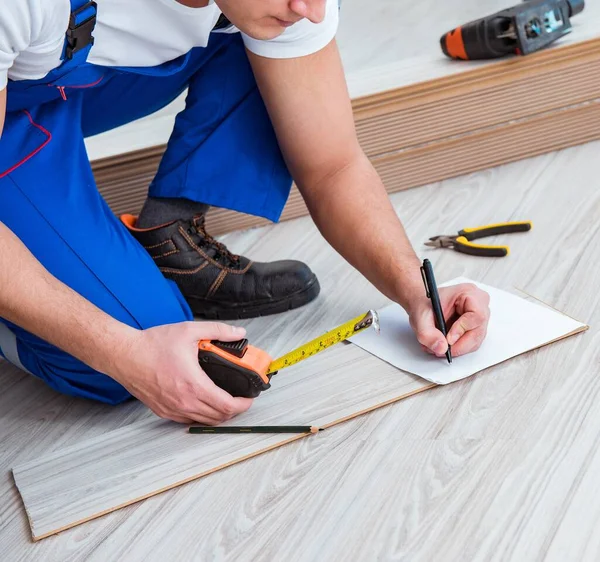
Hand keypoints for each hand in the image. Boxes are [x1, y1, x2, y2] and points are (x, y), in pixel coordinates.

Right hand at [112, 321, 252, 424]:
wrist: (124, 355)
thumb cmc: (151, 345)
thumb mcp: (189, 331)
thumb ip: (218, 331)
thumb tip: (238, 333)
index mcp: (193, 385)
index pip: (227, 405)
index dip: (244, 404)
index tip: (249, 397)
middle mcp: (183, 402)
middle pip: (219, 417)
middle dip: (235, 409)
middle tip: (241, 397)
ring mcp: (173, 409)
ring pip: (204, 421)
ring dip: (219, 414)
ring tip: (226, 400)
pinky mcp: (163, 411)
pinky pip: (189, 420)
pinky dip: (202, 415)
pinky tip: (204, 402)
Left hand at [408, 283, 490, 357]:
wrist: (422, 306)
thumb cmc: (424, 305)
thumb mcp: (420, 317)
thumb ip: (428, 333)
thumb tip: (441, 348)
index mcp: (468, 293)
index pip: (476, 315)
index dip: (462, 329)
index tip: (448, 339)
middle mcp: (478, 304)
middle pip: (478, 331)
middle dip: (459, 345)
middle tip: (442, 349)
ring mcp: (479, 317)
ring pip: (475, 340)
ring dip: (457, 348)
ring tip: (439, 347)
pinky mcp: (476, 328)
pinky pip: (472, 343)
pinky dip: (458, 348)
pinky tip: (444, 344)